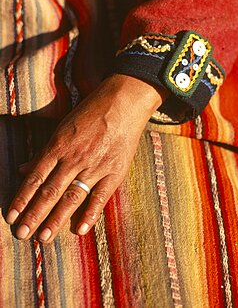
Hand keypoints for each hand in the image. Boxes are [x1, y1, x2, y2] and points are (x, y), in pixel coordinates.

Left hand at [6, 75, 166, 242]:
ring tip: (44, 238)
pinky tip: (80, 230)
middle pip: (50, 191)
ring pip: (72, 197)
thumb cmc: (91, 112)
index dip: (22, 197)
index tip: (11, 216)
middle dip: (34, 214)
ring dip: (56, 219)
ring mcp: (95, 166)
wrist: (123, 102)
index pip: (36, 177)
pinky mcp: (114, 171)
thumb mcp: (63, 126)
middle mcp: (74, 158)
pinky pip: (100, 196)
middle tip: (22, 234)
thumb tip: (24, 169)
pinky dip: (91, 214)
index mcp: (59, 145)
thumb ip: (45, 151)